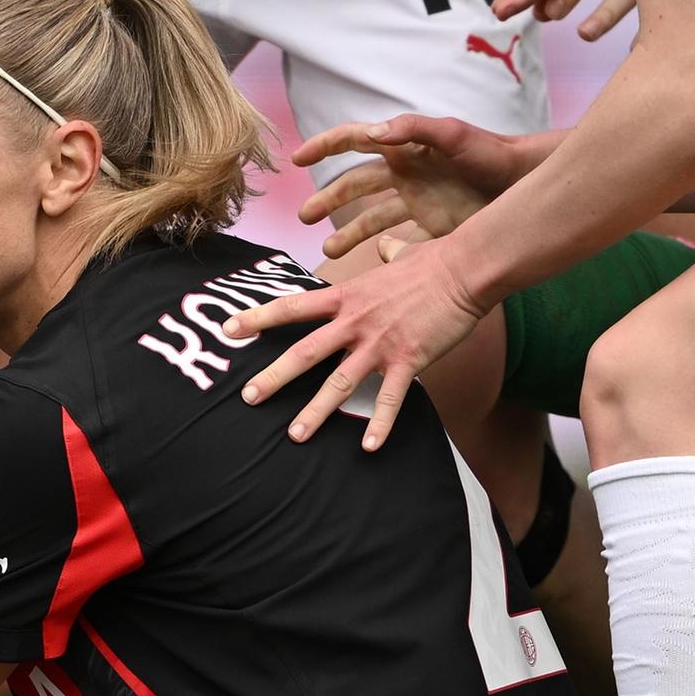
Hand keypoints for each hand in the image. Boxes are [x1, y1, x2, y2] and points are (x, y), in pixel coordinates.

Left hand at [222, 230, 491, 448]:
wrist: (464, 269)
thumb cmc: (433, 260)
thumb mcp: (399, 254)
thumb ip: (387, 254)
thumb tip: (389, 247)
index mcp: (346, 296)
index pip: (293, 307)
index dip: (258, 317)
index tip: (230, 329)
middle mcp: (355, 322)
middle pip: (304, 352)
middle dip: (274, 377)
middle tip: (248, 398)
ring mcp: (380, 343)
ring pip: (339, 383)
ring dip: (316, 411)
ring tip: (296, 435)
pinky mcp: (408, 360)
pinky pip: (390, 399)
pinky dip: (379, 425)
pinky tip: (369, 448)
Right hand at [294, 114, 535, 254]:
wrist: (525, 183)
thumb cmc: (490, 152)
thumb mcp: (453, 135)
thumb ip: (413, 129)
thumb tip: (372, 132)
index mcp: (403, 148)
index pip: (355, 141)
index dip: (324, 147)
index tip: (297, 159)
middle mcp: (404, 174)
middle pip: (355, 186)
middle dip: (328, 200)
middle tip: (305, 219)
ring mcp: (416, 203)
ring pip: (371, 219)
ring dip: (348, 234)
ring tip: (328, 254)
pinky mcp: (432, 228)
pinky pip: (399, 243)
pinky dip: (384, 253)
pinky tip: (373, 263)